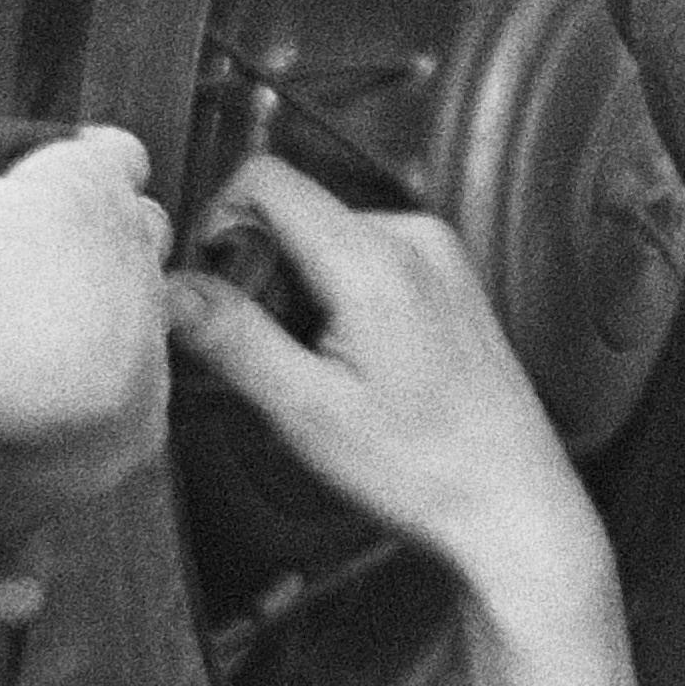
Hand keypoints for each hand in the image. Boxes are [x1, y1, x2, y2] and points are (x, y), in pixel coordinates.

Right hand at [164, 153, 611, 601]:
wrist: (514, 506)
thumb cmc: (422, 468)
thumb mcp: (305, 410)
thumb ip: (232, 338)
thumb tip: (170, 287)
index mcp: (375, 257)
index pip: (265, 179)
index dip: (218, 223)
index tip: (213, 290)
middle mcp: (413, 237)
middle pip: (296, 213)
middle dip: (261, 274)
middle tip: (269, 357)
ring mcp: (439, 256)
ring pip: (327, 241)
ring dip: (299, 294)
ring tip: (317, 373)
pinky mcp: (449, 281)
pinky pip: (367, 262)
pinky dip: (338, 301)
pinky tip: (353, 368)